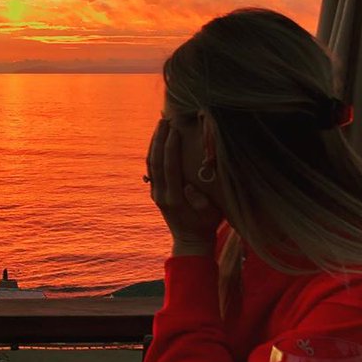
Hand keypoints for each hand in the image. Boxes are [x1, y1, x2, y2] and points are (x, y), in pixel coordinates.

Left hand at [146, 118, 221, 253]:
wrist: (190, 241)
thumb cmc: (206, 225)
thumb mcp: (210, 214)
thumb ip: (200, 201)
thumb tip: (189, 186)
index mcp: (174, 198)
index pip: (169, 167)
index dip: (171, 147)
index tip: (175, 130)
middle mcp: (161, 194)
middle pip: (156, 161)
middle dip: (160, 139)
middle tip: (164, 120)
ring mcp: (156, 193)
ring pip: (150, 163)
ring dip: (154, 142)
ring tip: (160, 125)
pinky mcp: (155, 192)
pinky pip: (151, 168)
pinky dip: (153, 152)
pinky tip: (158, 140)